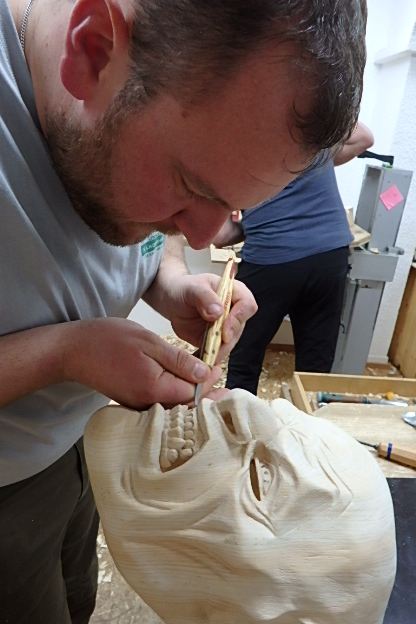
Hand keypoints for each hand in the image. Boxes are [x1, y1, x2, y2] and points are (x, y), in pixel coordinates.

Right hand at [63, 318, 222, 408]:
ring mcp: (138, 405)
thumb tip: (204, 372)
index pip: (192, 392)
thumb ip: (178, 360)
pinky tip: (183, 384)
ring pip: (173, 405)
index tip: (217, 364)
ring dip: (191, 395)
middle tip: (223, 384)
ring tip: (208, 383)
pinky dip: (174, 394)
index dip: (208, 380)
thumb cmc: (108, 340)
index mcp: (154, 389)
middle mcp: (147, 404)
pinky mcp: (133, 401)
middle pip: (185, 404)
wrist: (74, 350)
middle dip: (205, 393)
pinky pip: (160, 403)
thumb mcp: (149, 342)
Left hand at [163, 272, 257, 361]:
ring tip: (204, 358)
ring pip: (229, 343)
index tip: (224, 331)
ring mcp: (225, 327)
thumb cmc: (183, 288)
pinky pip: (216, 351)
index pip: (247, 305)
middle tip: (212, 349)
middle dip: (226, 341)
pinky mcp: (215, 340)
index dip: (238, 320)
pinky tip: (198, 361)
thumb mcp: (192, 288)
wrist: (171, 300)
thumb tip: (218, 312)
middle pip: (239, 328)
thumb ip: (205, 297)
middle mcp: (233, 310)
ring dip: (217, 352)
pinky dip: (208, 357)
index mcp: (234, 292)